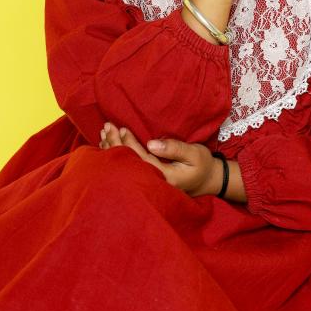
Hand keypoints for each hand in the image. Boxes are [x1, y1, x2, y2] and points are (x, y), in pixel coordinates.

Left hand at [98, 121, 221, 196]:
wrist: (207, 181)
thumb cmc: (202, 164)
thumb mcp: (195, 154)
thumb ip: (175, 148)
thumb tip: (151, 144)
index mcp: (165, 177)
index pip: (141, 159)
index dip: (129, 144)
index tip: (122, 129)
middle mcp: (154, 183)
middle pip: (128, 164)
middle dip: (115, 144)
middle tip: (107, 127)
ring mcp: (149, 184)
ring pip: (125, 167)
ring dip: (112, 150)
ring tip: (103, 133)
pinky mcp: (147, 180)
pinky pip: (127, 169)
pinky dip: (115, 156)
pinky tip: (107, 146)